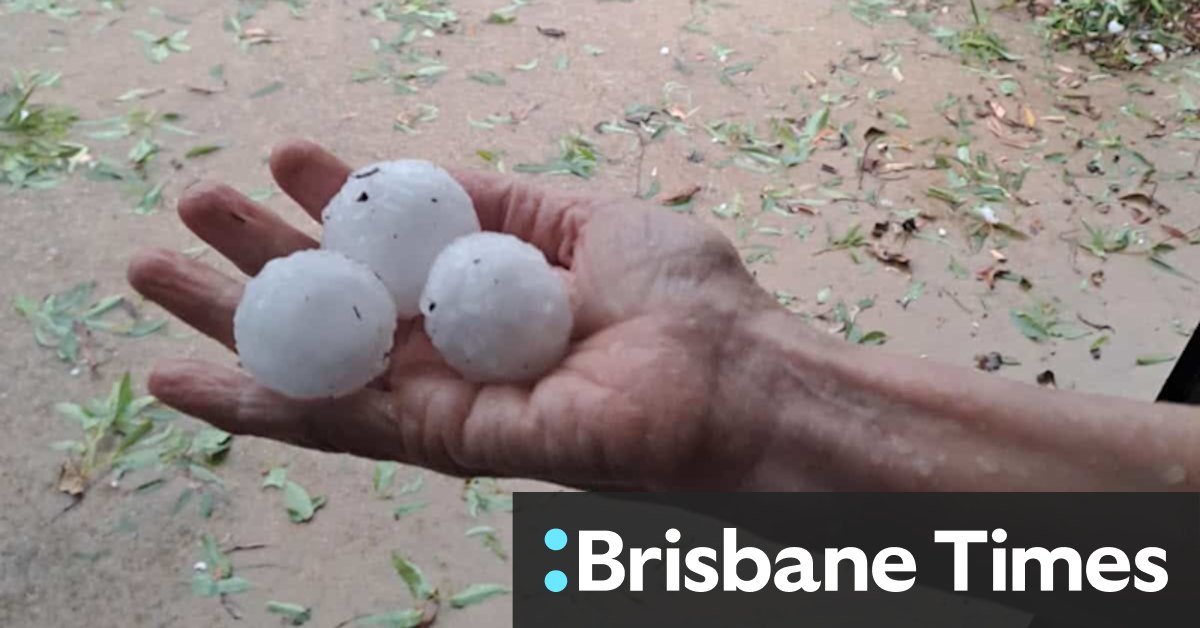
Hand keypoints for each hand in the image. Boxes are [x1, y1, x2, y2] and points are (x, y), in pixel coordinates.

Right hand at [129, 139, 780, 489]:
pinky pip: (331, 421)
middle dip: (259, 253)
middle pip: (335, 302)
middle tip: (190, 203)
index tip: (288, 154)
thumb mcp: (583, 219)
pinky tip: (180, 373)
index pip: (386, 246)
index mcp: (485, 287)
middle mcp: (454, 345)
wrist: (728, 382)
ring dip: (228, 318)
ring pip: (312, 360)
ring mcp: (440, 396)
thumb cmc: (682, 298)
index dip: (335, 199)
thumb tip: (424, 181)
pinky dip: (250, 402)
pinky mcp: (438, 441)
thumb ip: (499, 205)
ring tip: (152, 266)